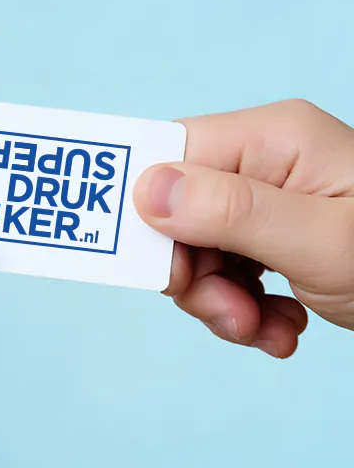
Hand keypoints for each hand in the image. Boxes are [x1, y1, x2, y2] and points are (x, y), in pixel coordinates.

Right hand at [134, 100, 353, 358]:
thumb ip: (231, 212)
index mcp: (268, 138)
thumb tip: (146, 190)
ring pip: (195, 246)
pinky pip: (223, 267)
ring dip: (219, 300)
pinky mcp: (268, 232)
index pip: (169, 155)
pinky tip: (277, 326)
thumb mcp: (320, 242)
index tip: (167, 273)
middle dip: (193, 272)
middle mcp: (259, 159)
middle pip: (175, 209)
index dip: (148, 213)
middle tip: (230, 314)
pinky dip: (240, 306)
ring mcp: (263, 197)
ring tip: (264, 330)